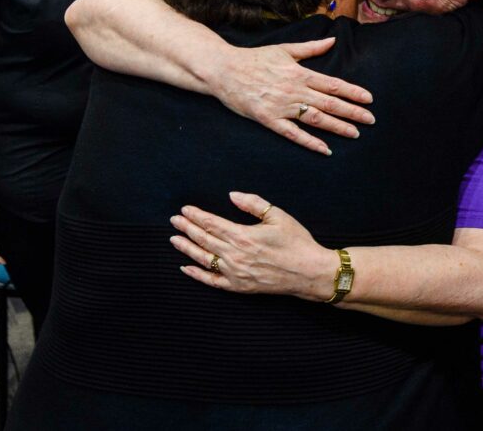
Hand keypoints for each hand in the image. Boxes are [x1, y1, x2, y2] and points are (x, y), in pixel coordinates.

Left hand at [170, 192, 335, 300]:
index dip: (196, 215)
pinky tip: (185, 267)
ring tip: (174, 239)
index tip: (185, 209)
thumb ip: (253, 204)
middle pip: (203, 239)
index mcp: (243, 235)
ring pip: (203, 259)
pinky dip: (196, 275)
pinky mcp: (238, 287)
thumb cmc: (296, 242)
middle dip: (187, 228)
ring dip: (186, 248)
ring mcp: (234, 273)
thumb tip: (231, 195)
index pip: (211, 223)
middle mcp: (234, 255)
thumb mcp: (278, 216)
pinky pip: (211, 281)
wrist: (309, 272)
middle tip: (174, 220)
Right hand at [214, 38, 374, 154]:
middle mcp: (294, 90)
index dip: (353, 92)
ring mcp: (282, 106)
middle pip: (329, 103)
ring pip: (315, 118)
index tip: (369, 99)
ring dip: (337, 127)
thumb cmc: (254, 58)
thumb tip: (332, 40)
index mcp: (299, 73)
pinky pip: (293, 133)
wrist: (224, 70)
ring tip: (355, 133)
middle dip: (352, 112)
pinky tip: (325, 149)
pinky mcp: (269, 119)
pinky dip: (310, 142)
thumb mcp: (284, 50)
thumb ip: (311, 48)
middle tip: (371, 120)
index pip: (333, 84)